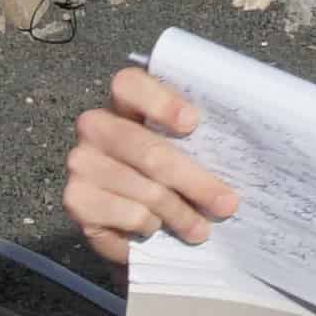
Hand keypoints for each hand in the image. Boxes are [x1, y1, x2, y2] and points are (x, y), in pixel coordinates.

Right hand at [62, 67, 237, 269]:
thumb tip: (240, 154)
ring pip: (145, 191)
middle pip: (149, 151)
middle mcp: (95, 126)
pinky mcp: (75, 199)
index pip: (130, 85)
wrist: (135, 228)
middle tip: (226, 204)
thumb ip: (199, 143)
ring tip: (200, 230)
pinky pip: (128, 215)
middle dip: (195, 181)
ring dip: (181, 214)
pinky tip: (154, 229)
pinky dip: (150, 227)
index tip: (193, 124)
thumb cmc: (168, 180)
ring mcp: (81, 162)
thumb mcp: (186, 153)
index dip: (161, 102)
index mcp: (124, 103)